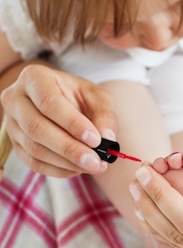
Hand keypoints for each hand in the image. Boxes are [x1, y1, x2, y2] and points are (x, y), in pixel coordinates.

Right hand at [1, 62, 117, 176]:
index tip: (95, 140)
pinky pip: (33, 163)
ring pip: (34, 148)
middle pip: (37, 128)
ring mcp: (12, 124)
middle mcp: (15, 99)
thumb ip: (104, 115)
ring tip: (92, 166)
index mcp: (34, 78)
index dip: (72, 123)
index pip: (49, 102)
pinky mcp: (15, 145)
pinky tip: (77, 169)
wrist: (61, 103)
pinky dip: (58, 170)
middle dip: (69, 148)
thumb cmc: (77, 96)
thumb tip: (106, 139)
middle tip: (95, 161)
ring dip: (66, 162)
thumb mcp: (95, 96)